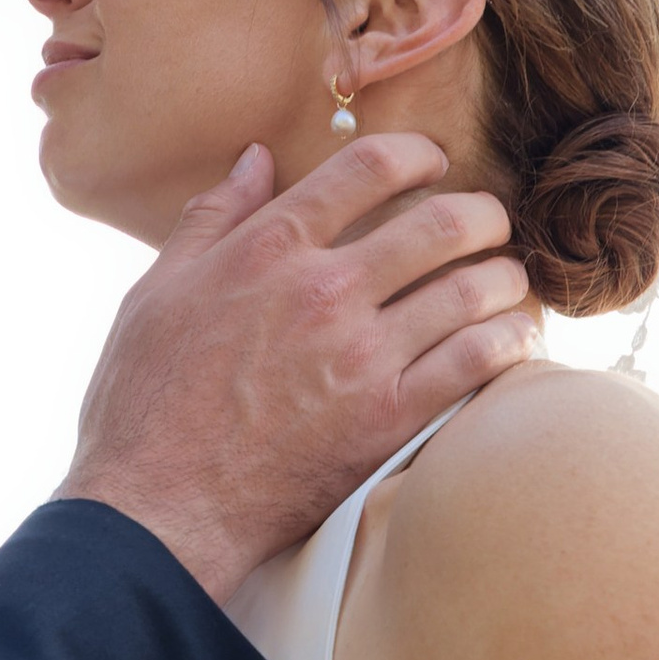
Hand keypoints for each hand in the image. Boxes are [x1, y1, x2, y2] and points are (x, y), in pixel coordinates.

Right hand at [61, 132, 536, 603]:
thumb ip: (211, 219)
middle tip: (489, 222)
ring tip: (507, 281)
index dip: (417, 153)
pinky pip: (476, 362)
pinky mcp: (388, 418)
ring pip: (471, 288)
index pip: (368, 168)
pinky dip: (509, 341)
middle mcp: (323, 290)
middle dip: (482, 213)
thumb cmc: (145, 402)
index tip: (433, 161)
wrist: (158, 506)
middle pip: (440, 221)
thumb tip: (255, 158)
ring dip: (505, 277)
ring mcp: (361, 356)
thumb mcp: (155, 292)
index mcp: (267, 248)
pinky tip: (513, 338)